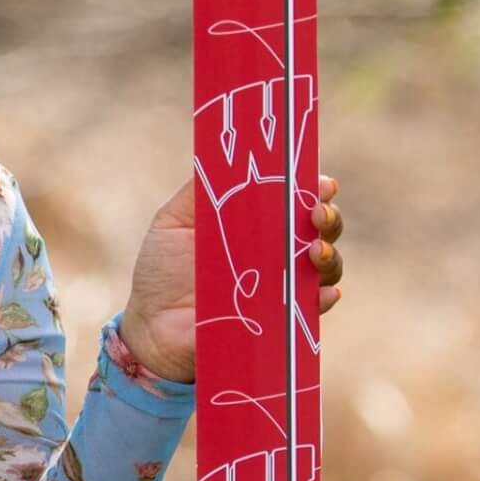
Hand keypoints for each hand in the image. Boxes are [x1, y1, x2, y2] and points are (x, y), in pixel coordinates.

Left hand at [117, 170, 344, 386]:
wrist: (150, 327)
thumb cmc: (162, 271)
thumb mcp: (173, 222)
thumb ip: (198, 191)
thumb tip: (221, 154)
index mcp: (256, 225)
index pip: (296, 201)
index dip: (314, 189)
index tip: (320, 182)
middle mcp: (276, 253)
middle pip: (321, 230)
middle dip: (328, 217)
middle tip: (317, 214)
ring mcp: (282, 287)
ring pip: (325, 267)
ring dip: (329, 256)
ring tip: (314, 252)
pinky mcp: (278, 321)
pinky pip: (312, 311)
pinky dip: (322, 300)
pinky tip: (321, 292)